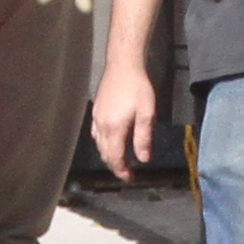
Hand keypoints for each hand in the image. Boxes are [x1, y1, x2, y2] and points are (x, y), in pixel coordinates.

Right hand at [89, 59, 162, 181]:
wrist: (122, 65)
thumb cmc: (137, 88)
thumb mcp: (146, 113)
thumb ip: (143, 137)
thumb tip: (143, 159)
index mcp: (114, 129)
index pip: (115, 157)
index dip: (121, 170)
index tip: (129, 178)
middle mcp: (102, 126)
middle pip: (105, 153)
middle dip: (115, 165)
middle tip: (126, 172)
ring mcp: (96, 118)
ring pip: (99, 144)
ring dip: (108, 155)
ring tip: (119, 160)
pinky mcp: (96, 110)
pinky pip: (96, 133)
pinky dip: (102, 143)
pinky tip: (108, 141)